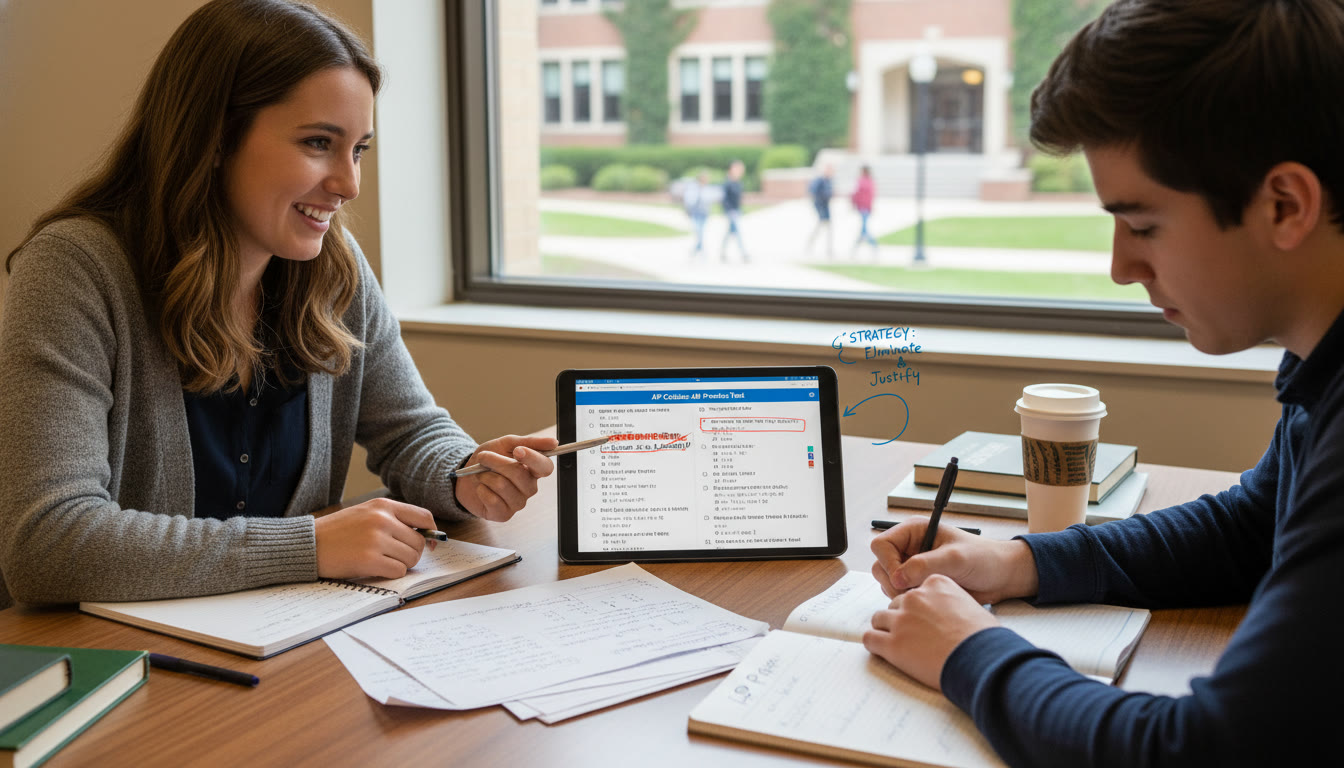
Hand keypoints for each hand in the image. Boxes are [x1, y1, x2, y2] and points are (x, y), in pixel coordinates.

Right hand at [314, 498, 435, 579]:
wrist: (309, 544)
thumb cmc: (338, 531)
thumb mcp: (366, 513)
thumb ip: (393, 519)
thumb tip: (425, 535)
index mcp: (383, 505)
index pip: (424, 517)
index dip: (431, 533)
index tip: (429, 543)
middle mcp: (382, 520)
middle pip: (419, 542)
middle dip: (412, 553)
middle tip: (396, 557)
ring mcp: (376, 540)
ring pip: (411, 558)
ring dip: (402, 564)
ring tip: (384, 562)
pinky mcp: (369, 560)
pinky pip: (398, 571)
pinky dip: (392, 574)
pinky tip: (377, 569)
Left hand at [454, 435, 557, 521]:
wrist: (465, 478)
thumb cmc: (488, 461)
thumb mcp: (506, 444)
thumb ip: (529, 442)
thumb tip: (554, 442)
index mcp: (534, 470)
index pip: (545, 467)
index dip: (533, 458)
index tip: (518, 450)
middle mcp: (529, 488)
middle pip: (519, 474)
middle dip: (496, 462)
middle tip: (484, 457)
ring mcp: (518, 503)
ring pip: (503, 485)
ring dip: (486, 476)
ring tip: (482, 475)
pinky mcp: (504, 515)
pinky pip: (493, 500)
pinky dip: (482, 490)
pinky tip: (481, 489)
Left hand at [863, 574, 999, 689]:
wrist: (981, 660)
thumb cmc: (984, 638)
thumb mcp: (972, 607)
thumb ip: (953, 603)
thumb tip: (951, 614)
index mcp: (935, 584)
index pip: (915, 591)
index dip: (918, 608)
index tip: (924, 620)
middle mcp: (915, 597)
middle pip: (895, 605)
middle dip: (901, 620)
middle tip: (913, 637)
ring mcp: (901, 620)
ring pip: (879, 619)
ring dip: (886, 631)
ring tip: (899, 645)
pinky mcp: (892, 643)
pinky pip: (870, 639)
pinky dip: (874, 645)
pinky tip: (883, 652)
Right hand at [870, 517, 1039, 603]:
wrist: (1001, 577)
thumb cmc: (983, 559)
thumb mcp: (955, 558)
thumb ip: (924, 565)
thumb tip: (898, 578)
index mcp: (914, 531)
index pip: (882, 544)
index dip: (888, 563)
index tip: (903, 579)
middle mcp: (909, 547)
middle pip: (881, 565)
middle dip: (893, 581)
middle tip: (913, 591)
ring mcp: (912, 566)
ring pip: (887, 581)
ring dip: (900, 592)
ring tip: (925, 593)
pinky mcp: (918, 583)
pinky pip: (899, 593)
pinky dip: (908, 599)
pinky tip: (928, 599)